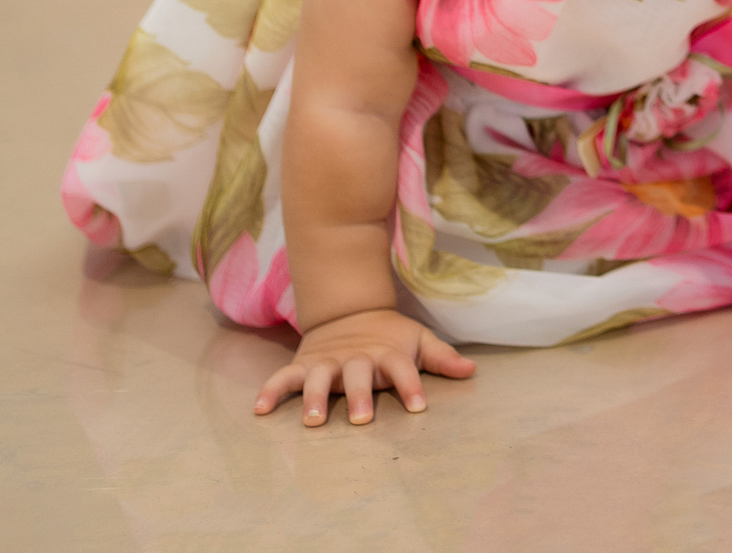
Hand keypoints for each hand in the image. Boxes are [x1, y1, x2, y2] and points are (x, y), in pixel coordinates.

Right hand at [254, 308, 474, 425]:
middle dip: (359, 396)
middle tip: (361, 419)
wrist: (348, 311)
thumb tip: (471, 370)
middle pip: (358, 376)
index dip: (411, 386)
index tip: (419, 407)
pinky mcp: (304, 365)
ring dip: (316, 398)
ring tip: (313, 420)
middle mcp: (356, 359)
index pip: (403, 369)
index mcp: (387, 354)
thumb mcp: (417, 340)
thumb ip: (441, 357)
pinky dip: (271, 391)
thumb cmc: (388, 336)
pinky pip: (284, 378)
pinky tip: (260, 410)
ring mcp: (328, 363)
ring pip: (320, 378)